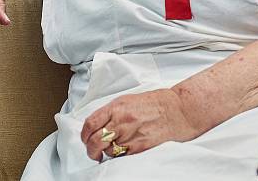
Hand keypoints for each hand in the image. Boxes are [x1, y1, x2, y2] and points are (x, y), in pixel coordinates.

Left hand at [81, 89, 200, 160]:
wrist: (174, 111)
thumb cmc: (152, 104)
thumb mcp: (126, 100)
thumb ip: (110, 112)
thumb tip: (96, 125)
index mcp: (116, 107)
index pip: (90, 123)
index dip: (84, 134)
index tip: (85, 138)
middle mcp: (120, 122)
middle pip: (95, 141)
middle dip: (90, 149)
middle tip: (92, 151)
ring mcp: (130, 136)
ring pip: (108, 151)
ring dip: (107, 152)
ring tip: (114, 146)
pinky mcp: (139, 147)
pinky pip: (121, 156)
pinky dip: (119, 155)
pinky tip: (124, 149)